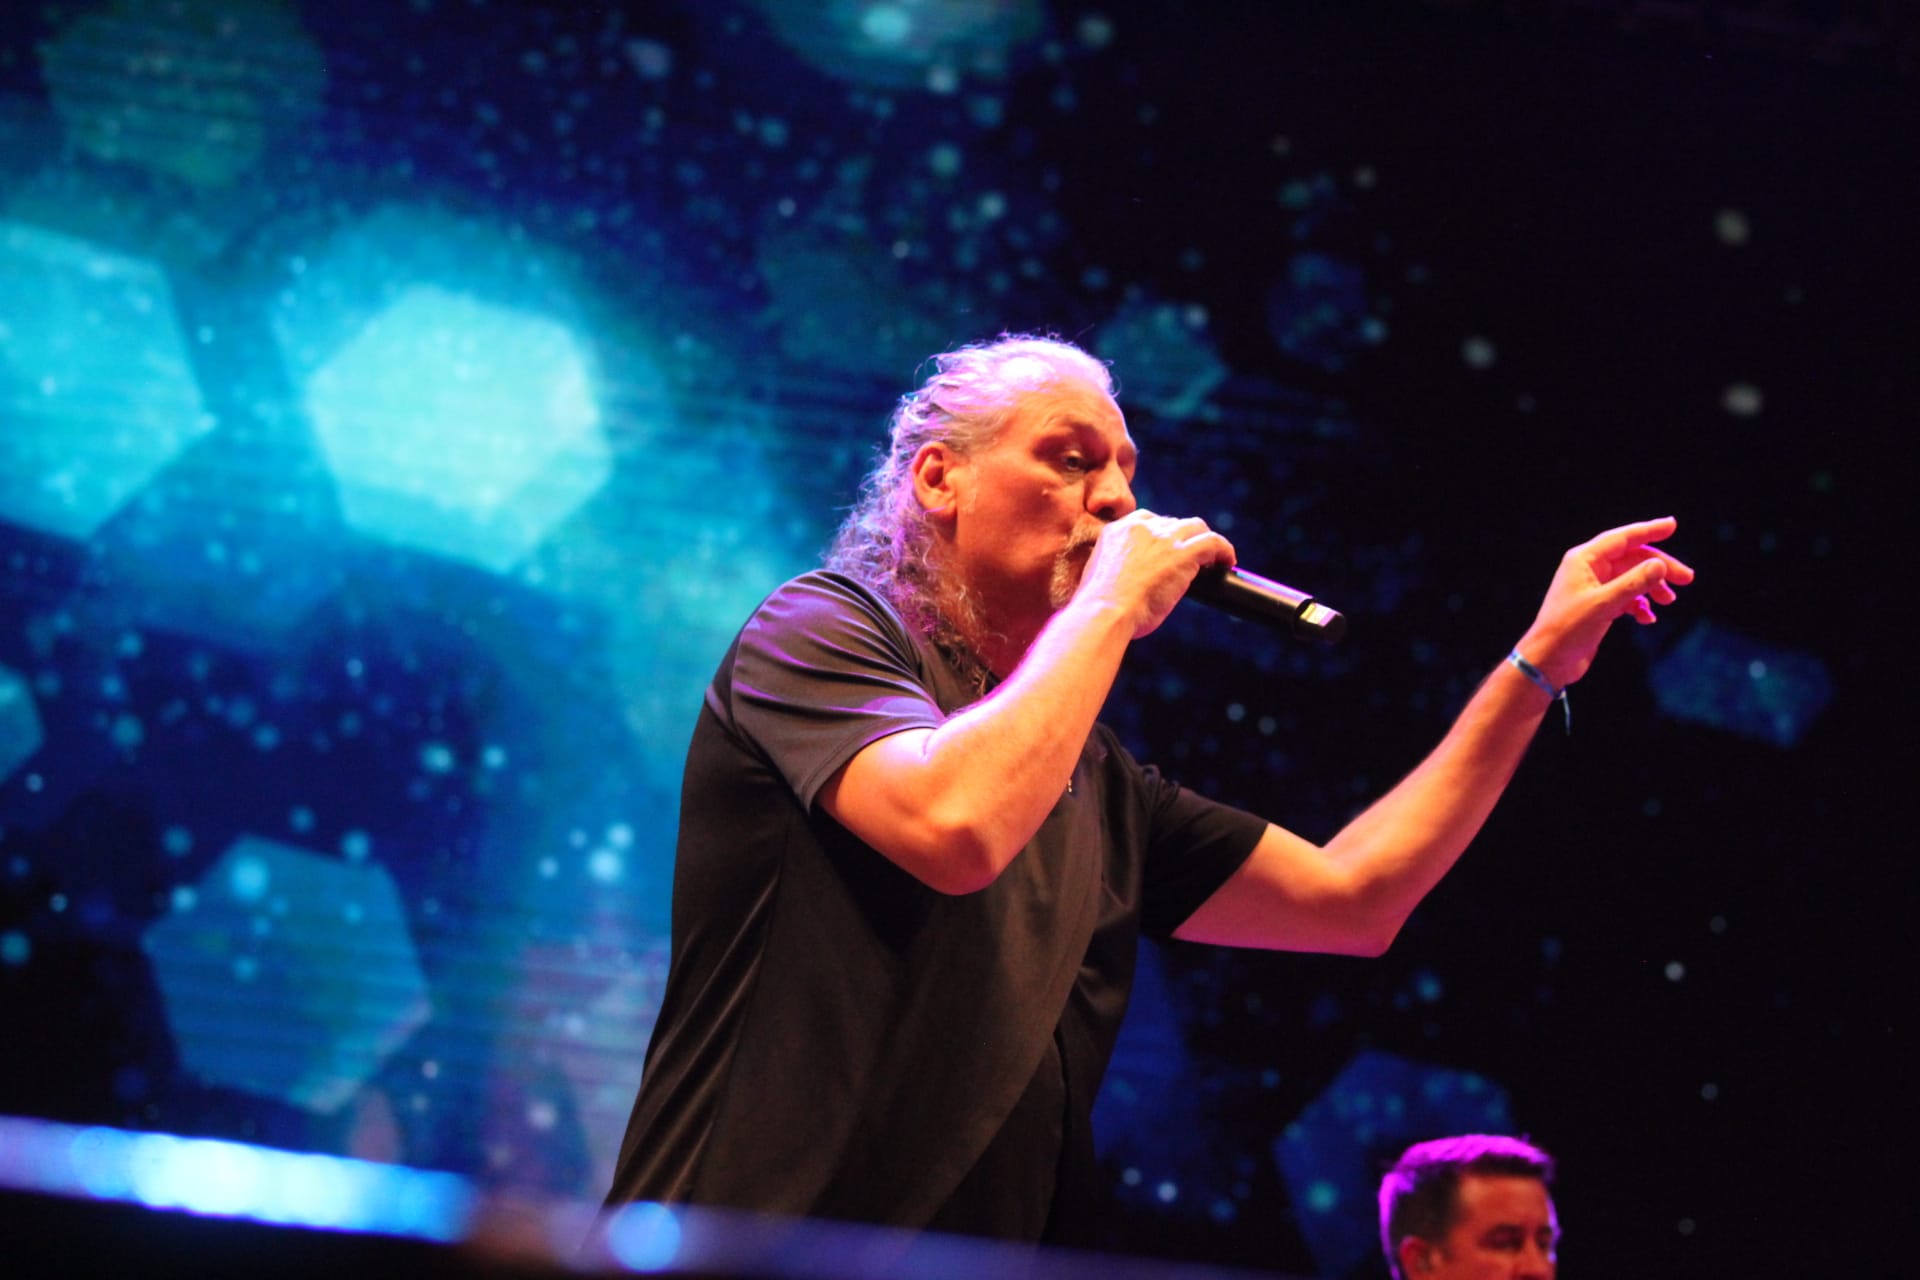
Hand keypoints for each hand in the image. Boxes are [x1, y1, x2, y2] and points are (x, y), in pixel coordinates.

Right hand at [1073, 509, 1235, 637]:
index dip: (1162, 534)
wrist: (1105, 611)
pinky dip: (1224, 550)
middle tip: (1190, 559)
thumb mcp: (1100, 577)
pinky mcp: (1184, 552)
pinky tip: (1228, 562)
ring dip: (1204, 542)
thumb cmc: (1100, 607)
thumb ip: (1115, 567)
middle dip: (1182, 539)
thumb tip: (1129, 579)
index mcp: (1117, 531)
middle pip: (1172, 523)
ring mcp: (1164, 538)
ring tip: (1213, 560)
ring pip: (1195, 527)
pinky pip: (1214, 542)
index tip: (1168, 550)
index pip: (1147, 520)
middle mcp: (1141, 527)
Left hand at [1519, 516, 1694, 688]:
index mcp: (1583, 560)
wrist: (1549, 660)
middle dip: (1659, 567)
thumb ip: (1634, 583)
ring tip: (1668, 601)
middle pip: (1632, 559)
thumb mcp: (1604, 604)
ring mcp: (1594, 588)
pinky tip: (1648, 618)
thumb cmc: (1568, 629)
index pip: (1622, 538)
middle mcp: (1588, 570)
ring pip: (1632, 579)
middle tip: (1686, 578)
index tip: (1672, 525)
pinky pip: (1627, 598)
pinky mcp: (1598, 607)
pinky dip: (1640, 605)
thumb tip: (1659, 564)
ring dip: (1652, 587)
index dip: (1648, 530)